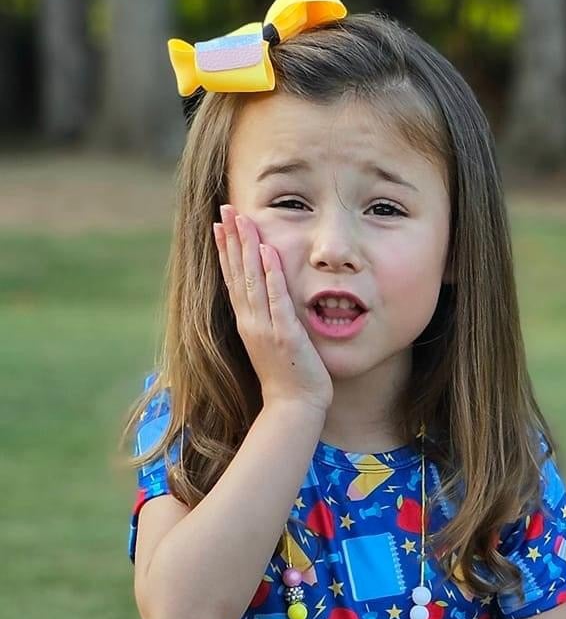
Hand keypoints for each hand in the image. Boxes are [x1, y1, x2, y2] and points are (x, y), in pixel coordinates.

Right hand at [213, 204, 332, 417]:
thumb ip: (269, 322)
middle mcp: (251, 322)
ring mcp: (266, 328)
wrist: (293, 409)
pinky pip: (277, 299)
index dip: (225, 250)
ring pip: (252, 280)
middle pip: (236, 273)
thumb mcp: (273, 345)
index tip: (219, 225)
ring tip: (242, 219)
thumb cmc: (288, 380)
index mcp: (248, 323)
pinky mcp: (285, 335)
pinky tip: (267, 251)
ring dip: (246, 247)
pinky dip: (271, 275)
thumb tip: (268, 306)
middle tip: (224, 209)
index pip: (233, 279)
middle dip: (230, 239)